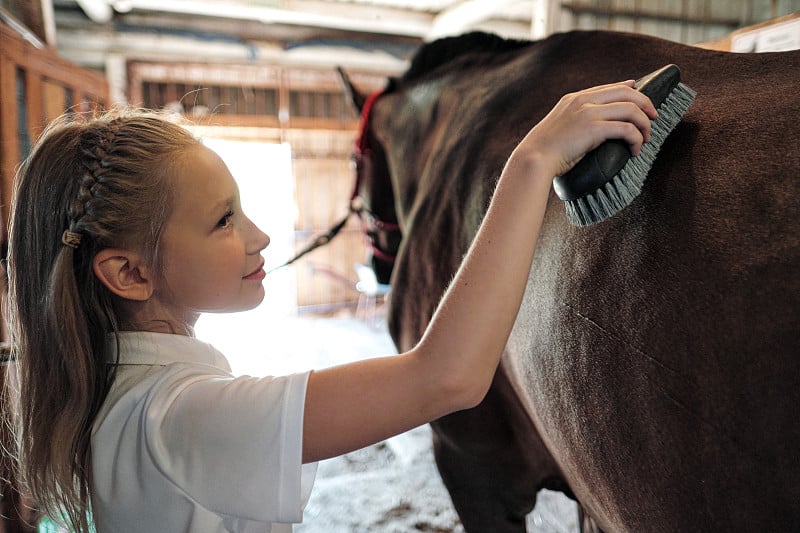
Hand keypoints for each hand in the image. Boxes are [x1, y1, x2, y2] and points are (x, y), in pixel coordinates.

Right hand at [513, 80, 657, 177]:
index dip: (632, 91)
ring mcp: (589, 112)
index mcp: (575, 98)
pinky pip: (627, 129)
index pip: (611, 87)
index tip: (644, 101)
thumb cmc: (545, 150)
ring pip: (631, 109)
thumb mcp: (560, 126)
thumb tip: (595, 127)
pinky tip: (634, 150)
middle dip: (646, 105)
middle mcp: (583, 100)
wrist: (534, 158)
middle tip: (653, 119)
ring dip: (644, 125)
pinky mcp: (594, 128)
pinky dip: (636, 139)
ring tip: (645, 138)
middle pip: (627, 92)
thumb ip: (576, 119)